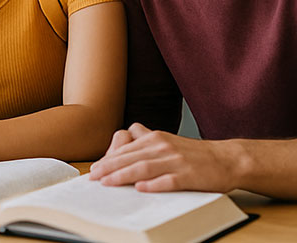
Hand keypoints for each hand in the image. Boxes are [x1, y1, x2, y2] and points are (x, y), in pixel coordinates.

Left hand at [89, 123, 240, 192]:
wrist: (227, 159)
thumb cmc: (194, 153)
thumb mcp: (167, 140)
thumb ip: (146, 138)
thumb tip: (126, 133)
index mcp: (156, 138)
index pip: (126, 150)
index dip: (107, 159)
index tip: (93, 169)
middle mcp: (163, 147)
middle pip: (131, 158)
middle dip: (109, 167)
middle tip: (93, 177)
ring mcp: (177, 161)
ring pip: (144, 167)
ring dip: (124, 176)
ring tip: (108, 183)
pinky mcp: (190, 175)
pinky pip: (169, 180)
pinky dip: (154, 184)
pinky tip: (141, 188)